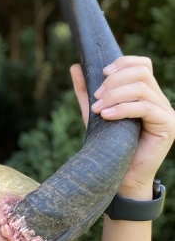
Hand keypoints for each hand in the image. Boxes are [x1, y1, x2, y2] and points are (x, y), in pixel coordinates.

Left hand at [71, 57, 174, 195]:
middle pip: (142, 72)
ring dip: (115, 95)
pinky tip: (107, 116)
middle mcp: (159, 100)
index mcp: (146, 94)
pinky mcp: (168, 126)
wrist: (120, 178)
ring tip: (98, 109)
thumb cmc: (109, 146)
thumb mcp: (95, 114)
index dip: (122, 63)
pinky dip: (123, 109)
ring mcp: (166, 113)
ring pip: (142, 88)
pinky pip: (146, 108)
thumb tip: (75, 67)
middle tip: (96, 98)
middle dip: (115, 81)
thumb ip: (87, 92)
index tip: (102, 74)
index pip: (142, 65)